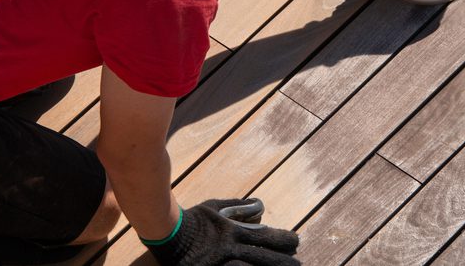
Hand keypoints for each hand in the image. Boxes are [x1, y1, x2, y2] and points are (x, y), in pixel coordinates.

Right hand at [143, 199, 298, 265]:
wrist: (166, 234)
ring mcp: (218, 263)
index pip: (263, 236)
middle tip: (299, 264)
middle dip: (282, 261)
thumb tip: (258, 204)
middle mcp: (228, 248)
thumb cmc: (192, 219)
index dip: (282, 239)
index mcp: (232, 231)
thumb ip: (236, 205)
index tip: (296, 241)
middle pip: (261, 257)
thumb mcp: (214, 206)